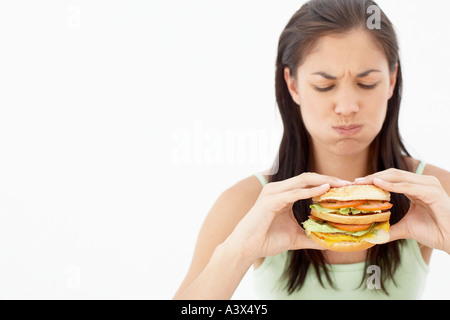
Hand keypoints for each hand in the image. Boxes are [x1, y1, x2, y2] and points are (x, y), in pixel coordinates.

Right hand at [226, 173, 352, 260]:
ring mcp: (273, 193)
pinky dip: (310, 191)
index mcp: (283, 194)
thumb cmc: (266, 240)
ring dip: (323, 181)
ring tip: (341, 185)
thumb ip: (310, 236)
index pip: (308, 183)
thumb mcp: (294, 237)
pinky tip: (324, 190)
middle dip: (329, 178)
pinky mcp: (270, 201)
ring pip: (302, 180)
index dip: (327, 183)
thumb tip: (328, 242)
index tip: (345, 188)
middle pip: (308, 177)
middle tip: (348, 183)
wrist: (246, 247)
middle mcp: (278, 189)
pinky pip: (293, 192)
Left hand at [355, 169, 449, 253]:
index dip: (373, 179)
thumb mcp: (407, 228)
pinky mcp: (432, 191)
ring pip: (398, 176)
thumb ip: (391, 228)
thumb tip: (374, 235)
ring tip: (363, 182)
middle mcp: (423, 182)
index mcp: (416, 187)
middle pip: (392, 174)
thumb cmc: (435, 232)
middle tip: (355, 182)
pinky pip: (408, 186)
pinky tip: (377, 184)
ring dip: (378, 178)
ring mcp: (428, 185)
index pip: (391, 178)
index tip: (356, 184)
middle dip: (372, 176)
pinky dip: (391, 185)